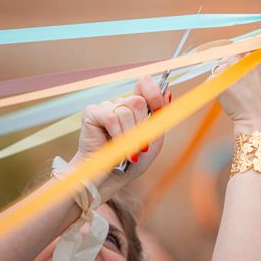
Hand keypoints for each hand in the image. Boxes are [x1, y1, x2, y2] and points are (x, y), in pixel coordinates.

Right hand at [72, 76, 170, 199]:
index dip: (154, 94)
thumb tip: (168, 93)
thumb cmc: (133, 160)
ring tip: (129, 151)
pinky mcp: (92, 113)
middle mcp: (121, 104)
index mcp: (136, 108)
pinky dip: (117, 134)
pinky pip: (110, 117)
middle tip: (140, 144)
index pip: (144, 83)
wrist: (111, 177)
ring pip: (125, 111)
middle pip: (137, 101)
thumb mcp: (154, 139)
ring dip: (129, 135)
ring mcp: (106, 107)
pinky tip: (116, 145)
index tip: (158, 111)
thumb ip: (160, 117)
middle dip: (141, 126)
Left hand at [213, 52, 260, 136]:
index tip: (246, 60)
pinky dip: (220, 85)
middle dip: (235, 63)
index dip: (246, 52)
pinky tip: (231, 93)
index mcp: (260, 51)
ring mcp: (230, 66)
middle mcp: (244, 55)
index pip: (247, 43)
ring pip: (223, 64)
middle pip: (233, 52)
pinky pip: (214, 77)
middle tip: (241, 79)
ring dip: (227, 73)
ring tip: (238, 88)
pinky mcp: (218, 78)